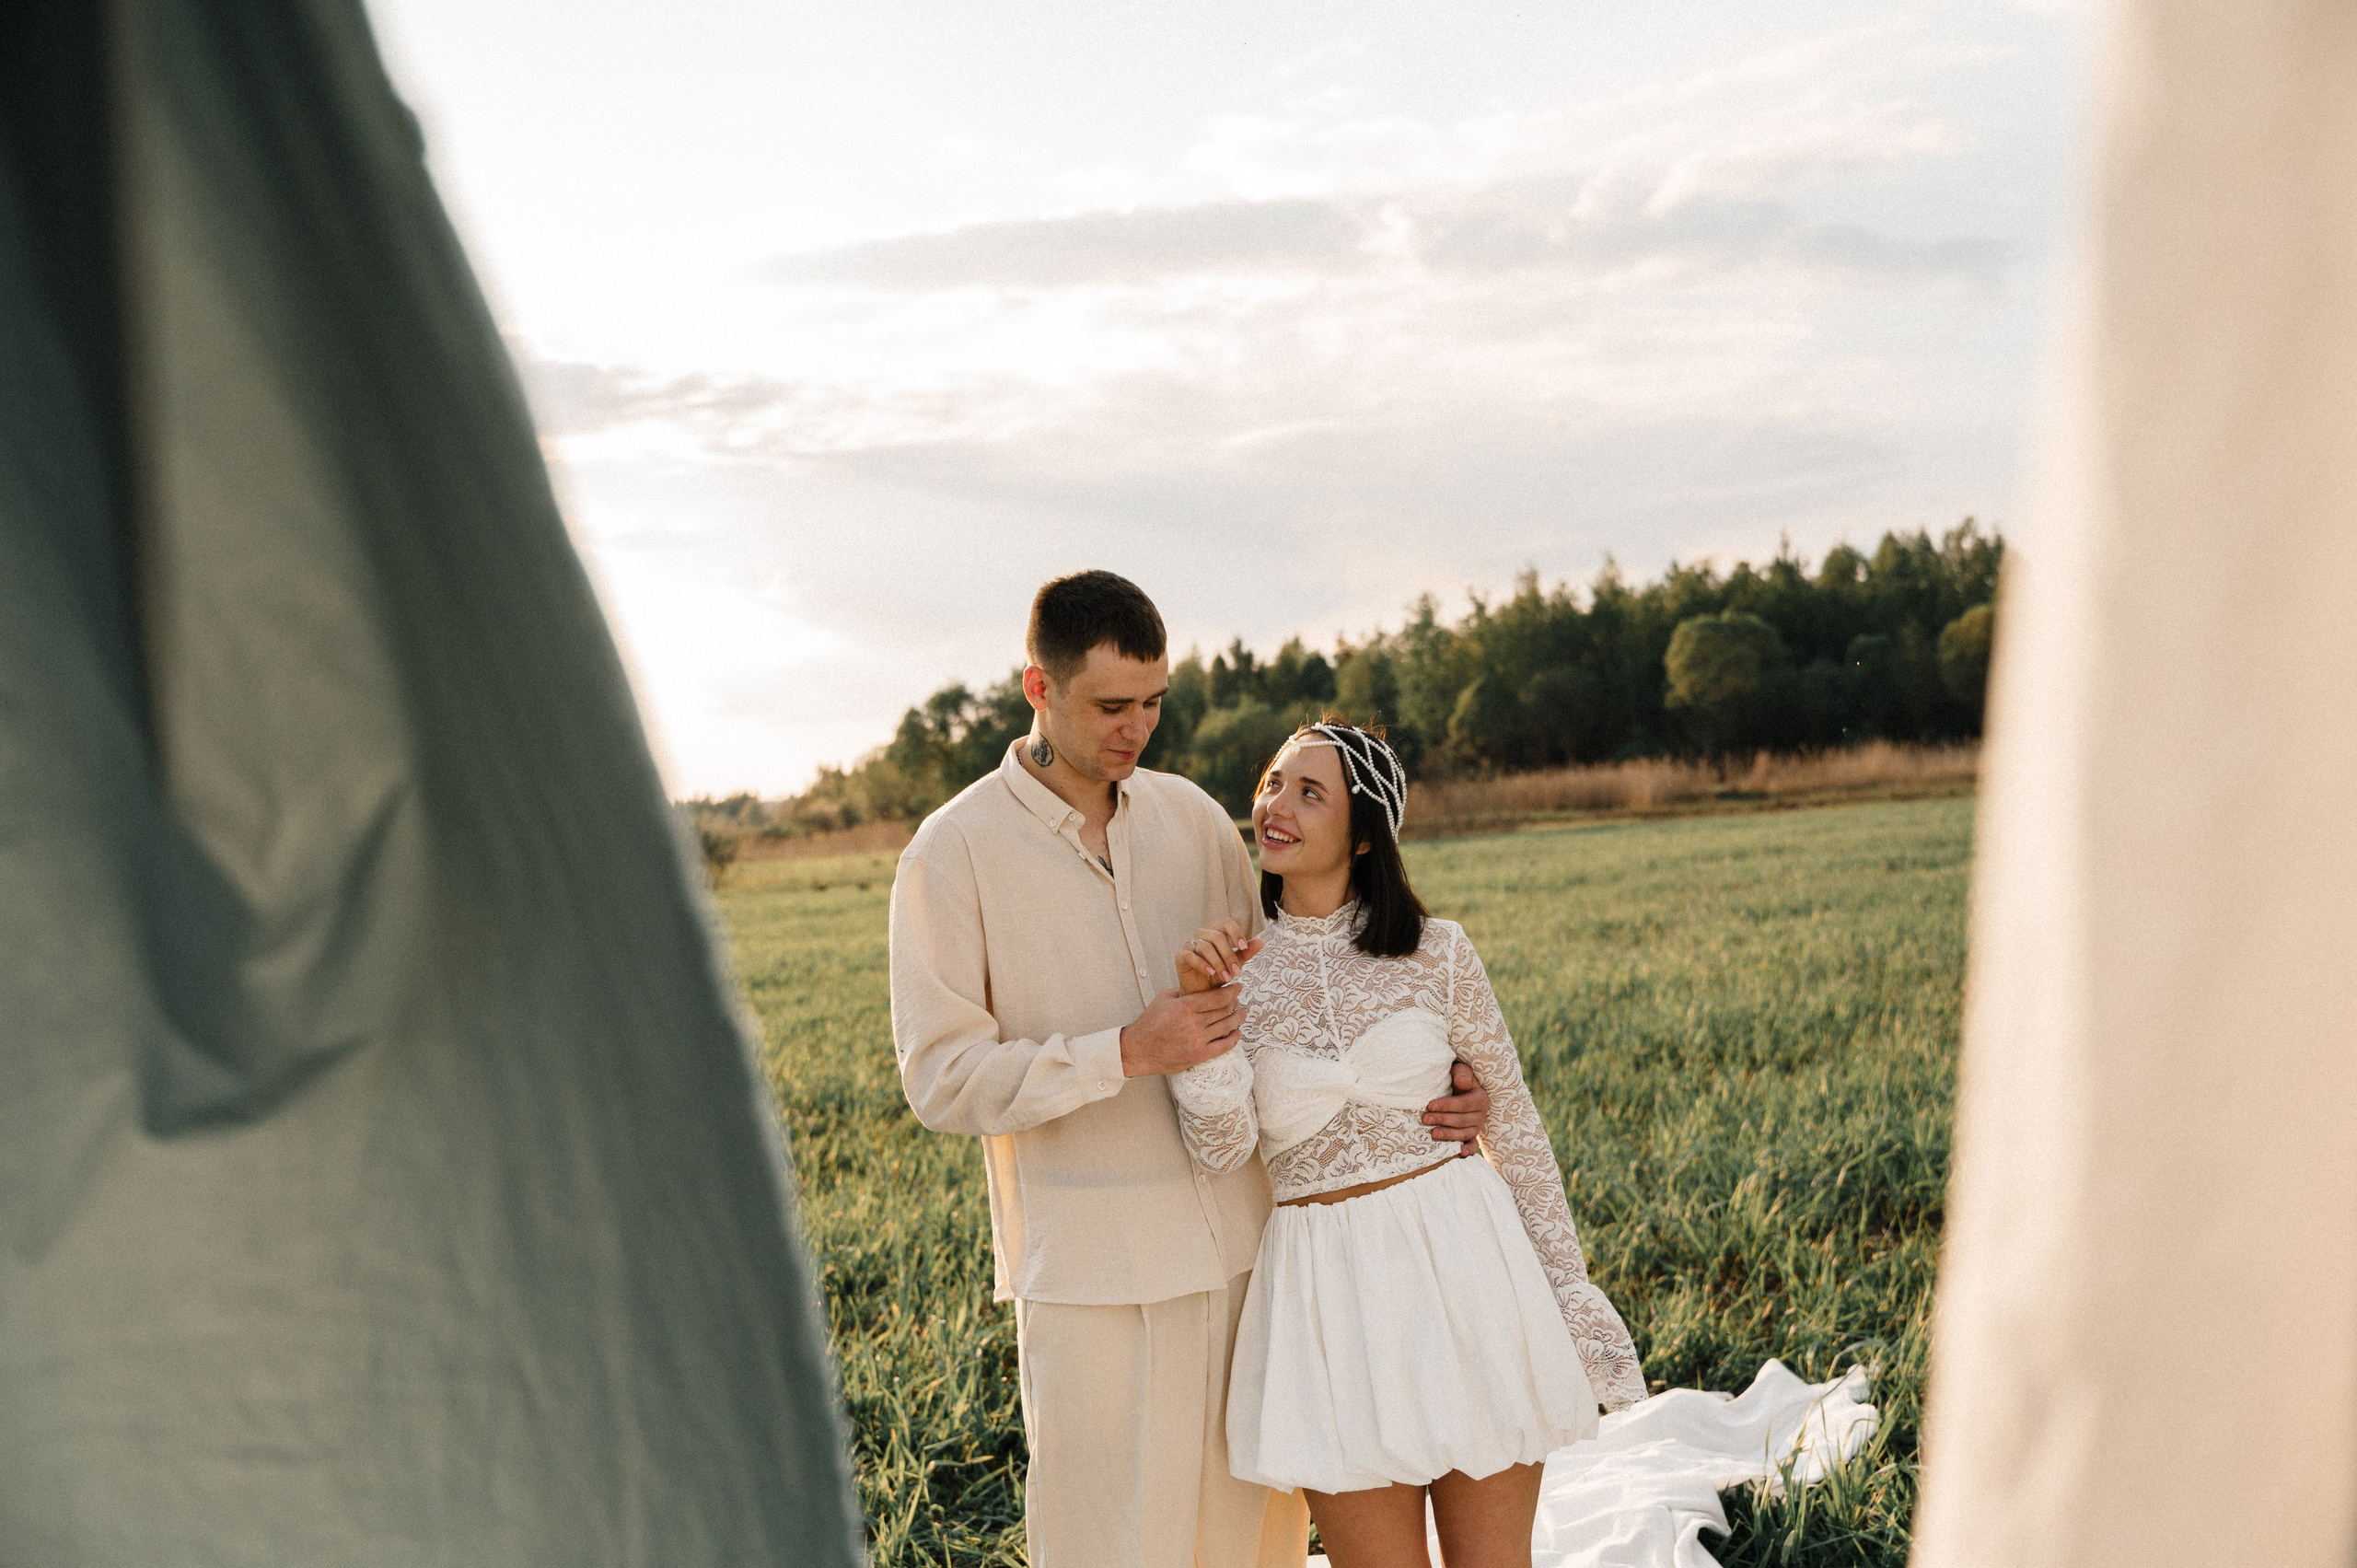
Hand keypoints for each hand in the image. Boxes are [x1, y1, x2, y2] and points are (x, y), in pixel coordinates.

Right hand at [1120, 985, 1247, 1076]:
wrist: (1139, 1050)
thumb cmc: (1150, 1023)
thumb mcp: (1164, 999)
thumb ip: (1183, 992)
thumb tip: (1199, 987)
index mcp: (1185, 1006)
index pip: (1217, 997)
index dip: (1231, 991)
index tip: (1238, 987)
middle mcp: (1194, 1023)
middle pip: (1224, 1010)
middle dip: (1234, 1003)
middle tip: (1237, 999)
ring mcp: (1198, 1040)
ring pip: (1226, 1026)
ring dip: (1237, 1018)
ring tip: (1242, 1013)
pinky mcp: (1199, 1055)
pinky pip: (1224, 1046)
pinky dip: (1233, 1038)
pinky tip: (1236, 1032)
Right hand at [1176, 920, 1262, 994]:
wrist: (1202, 994)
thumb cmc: (1218, 975)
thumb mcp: (1235, 965)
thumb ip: (1246, 953)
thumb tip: (1261, 942)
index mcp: (1217, 932)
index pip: (1227, 923)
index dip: (1236, 933)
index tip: (1243, 947)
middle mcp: (1203, 935)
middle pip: (1217, 936)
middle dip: (1229, 955)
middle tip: (1236, 972)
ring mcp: (1190, 944)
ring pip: (1205, 946)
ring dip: (1218, 963)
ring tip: (1226, 977)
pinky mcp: (1181, 956)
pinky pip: (1190, 955)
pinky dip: (1202, 964)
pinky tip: (1211, 973)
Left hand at [1422, 1060, 1488, 1153]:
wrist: (1457, 1087)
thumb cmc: (1456, 1078)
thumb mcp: (1460, 1070)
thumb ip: (1462, 1073)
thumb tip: (1463, 1082)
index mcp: (1480, 1098)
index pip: (1463, 1104)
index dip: (1447, 1106)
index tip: (1430, 1105)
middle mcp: (1481, 1114)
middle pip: (1462, 1120)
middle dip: (1443, 1120)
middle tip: (1425, 1119)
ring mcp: (1477, 1127)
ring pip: (1464, 1134)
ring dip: (1449, 1135)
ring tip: (1433, 1133)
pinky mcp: (1472, 1137)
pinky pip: (1473, 1146)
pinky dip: (1468, 1150)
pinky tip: (1460, 1153)